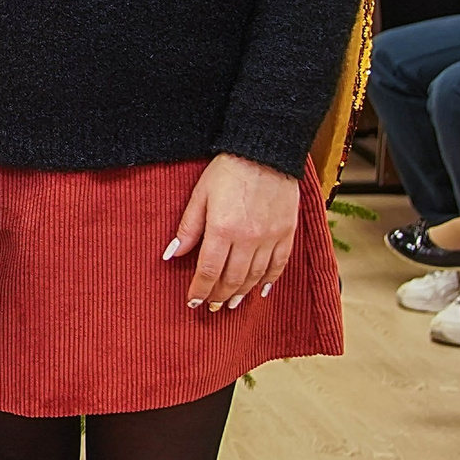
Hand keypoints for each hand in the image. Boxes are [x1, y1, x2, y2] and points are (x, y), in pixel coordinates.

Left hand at [166, 154, 298, 310]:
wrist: (265, 152)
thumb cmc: (228, 171)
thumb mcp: (200, 195)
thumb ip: (188, 228)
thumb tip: (172, 255)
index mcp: (222, 230)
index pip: (208, 270)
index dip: (199, 290)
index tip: (193, 302)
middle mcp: (248, 239)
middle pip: (232, 278)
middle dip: (219, 295)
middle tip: (212, 307)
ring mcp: (270, 237)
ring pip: (256, 275)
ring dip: (243, 292)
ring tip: (232, 302)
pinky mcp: (287, 232)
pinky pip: (279, 264)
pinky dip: (270, 280)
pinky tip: (262, 290)